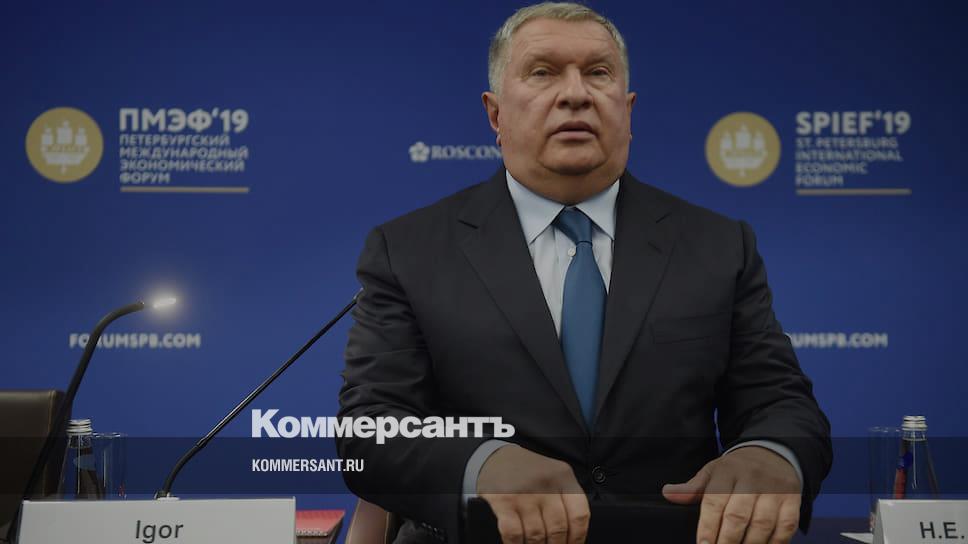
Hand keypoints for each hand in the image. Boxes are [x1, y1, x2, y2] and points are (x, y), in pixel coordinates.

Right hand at [477, 445, 589, 543]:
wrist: (495, 456)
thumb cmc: (527, 469)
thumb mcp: (553, 475)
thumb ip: (564, 499)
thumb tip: (572, 534)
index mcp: (563, 477)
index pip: (579, 515)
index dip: (578, 538)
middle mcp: (545, 484)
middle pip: (558, 528)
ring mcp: (524, 493)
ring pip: (537, 535)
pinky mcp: (503, 501)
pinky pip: (514, 533)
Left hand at [662, 446, 800, 543]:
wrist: (774, 452)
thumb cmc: (738, 468)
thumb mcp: (713, 471)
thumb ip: (693, 487)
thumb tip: (668, 494)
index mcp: (728, 471)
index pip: (714, 502)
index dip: (707, 528)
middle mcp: (752, 479)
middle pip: (738, 516)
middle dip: (727, 541)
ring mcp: (775, 489)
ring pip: (762, 524)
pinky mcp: (793, 499)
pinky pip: (786, 526)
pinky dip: (775, 543)